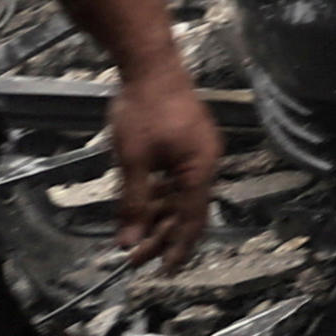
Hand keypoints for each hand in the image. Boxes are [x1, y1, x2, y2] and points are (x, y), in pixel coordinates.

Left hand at [102, 60, 221, 270]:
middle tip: (135, 259)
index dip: (177, 248)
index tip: (164, 272)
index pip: (192, 220)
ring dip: (159, 217)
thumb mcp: (133, 161)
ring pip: (180, 195)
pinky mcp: (187, 142)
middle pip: (187, 210)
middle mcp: (206, 162)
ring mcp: (198, 151)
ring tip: (134, 236)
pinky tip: (143, 205)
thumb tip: (129, 242)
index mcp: (200, 169)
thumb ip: (134, 203)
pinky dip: (160, 195)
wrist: (151, 64)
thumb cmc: (143, 111)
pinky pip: (177, 179)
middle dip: (161, 236)